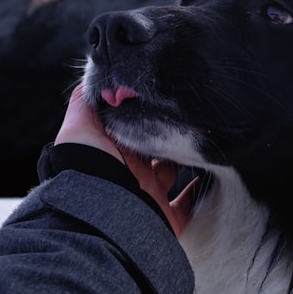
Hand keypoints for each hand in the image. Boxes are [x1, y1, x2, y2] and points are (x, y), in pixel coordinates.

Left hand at [55, 85, 196, 235]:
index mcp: (113, 152)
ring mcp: (149, 196)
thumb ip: (86, 100)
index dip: (144, 113)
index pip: (132, 128)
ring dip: (186, 161)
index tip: (163, 96)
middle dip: (168, 133)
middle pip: (154, 149)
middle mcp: (131, 174)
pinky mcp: (165, 217)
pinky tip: (212, 175)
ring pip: (172, 174)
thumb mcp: (80, 125)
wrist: (98, 213)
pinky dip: (200, 192)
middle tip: (188, 116)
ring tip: (205, 140)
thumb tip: (95, 76)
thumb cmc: (86, 166)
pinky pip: (188, 205)